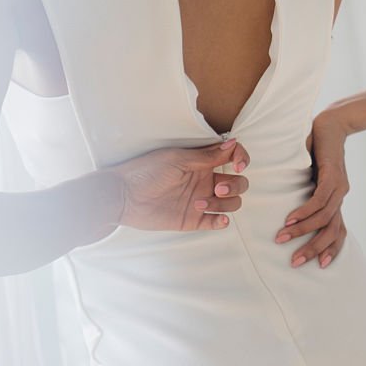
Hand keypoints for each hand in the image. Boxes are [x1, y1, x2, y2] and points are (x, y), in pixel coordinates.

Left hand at [107, 138, 250, 230]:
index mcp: (202, 162)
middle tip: (217, 188)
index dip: (242, 159)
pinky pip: (217, 222)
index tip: (238, 165)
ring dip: (224, 204)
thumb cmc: (145, 171)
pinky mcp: (193, 219)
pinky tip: (217, 219)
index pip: (233, 157)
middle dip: (234, 186)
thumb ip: (207, 155)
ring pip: (231, 203)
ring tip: (200, 203)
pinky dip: (222, 221)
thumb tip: (232, 142)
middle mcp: (205, 180)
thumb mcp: (177, 159)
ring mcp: (201, 200)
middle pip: (238, 183)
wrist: (123, 196)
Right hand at [275, 112, 351, 268]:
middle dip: (313, 249)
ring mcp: (339, 188)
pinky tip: (290, 219)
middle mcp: (339, 198)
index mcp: (335, 201)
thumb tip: (283, 209)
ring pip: (324, 219)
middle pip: (332, 232)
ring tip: (282, 238)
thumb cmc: (317, 151)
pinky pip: (320, 200)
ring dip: (302, 231)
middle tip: (294, 263)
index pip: (338, 232)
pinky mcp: (333, 176)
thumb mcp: (310, 177)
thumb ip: (303, 193)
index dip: (331, 249)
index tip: (319, 267)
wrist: (332, 125)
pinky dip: (305, 211)